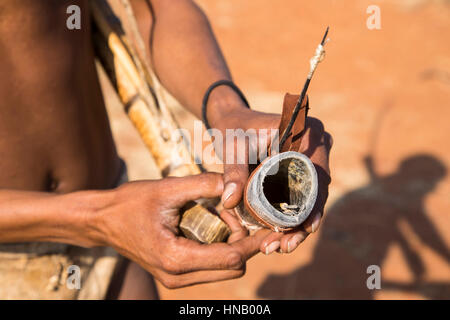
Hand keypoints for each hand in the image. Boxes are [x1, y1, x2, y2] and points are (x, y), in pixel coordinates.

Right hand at [94, 173, 268, 287]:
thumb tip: (236, 183)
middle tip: (236, 212)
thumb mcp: (166, 189)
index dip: (254, 241)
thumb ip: (204, 185)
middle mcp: (179, 277)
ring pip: (225, 268)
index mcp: (177, 259)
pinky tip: (212, 223)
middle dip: (243, 240)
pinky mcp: (177, 274)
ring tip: (221, 215)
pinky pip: (212, 266)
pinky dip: (220, 247)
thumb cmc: (129, 204)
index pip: (232, 257)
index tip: (270, 225)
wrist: (102, 221)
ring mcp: (178, 279)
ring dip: (232, 244)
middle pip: (234, 266)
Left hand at [211, 106, 331, 254]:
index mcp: (308, 132)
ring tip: (276, 248)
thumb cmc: (234, 129)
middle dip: (302, 223)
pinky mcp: (298, 172)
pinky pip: (299, 198)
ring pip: (309, 199)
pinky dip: (288, 218)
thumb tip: (230, 201)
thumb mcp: (233, 147)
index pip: (317, 174)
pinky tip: (276, 240)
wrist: (232, 122)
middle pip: (316, 192)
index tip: (303, 229)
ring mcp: (310, 160)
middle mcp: (316, 146)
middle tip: (284, 247)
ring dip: (295, 226)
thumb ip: (233, 171)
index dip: (313, 205)